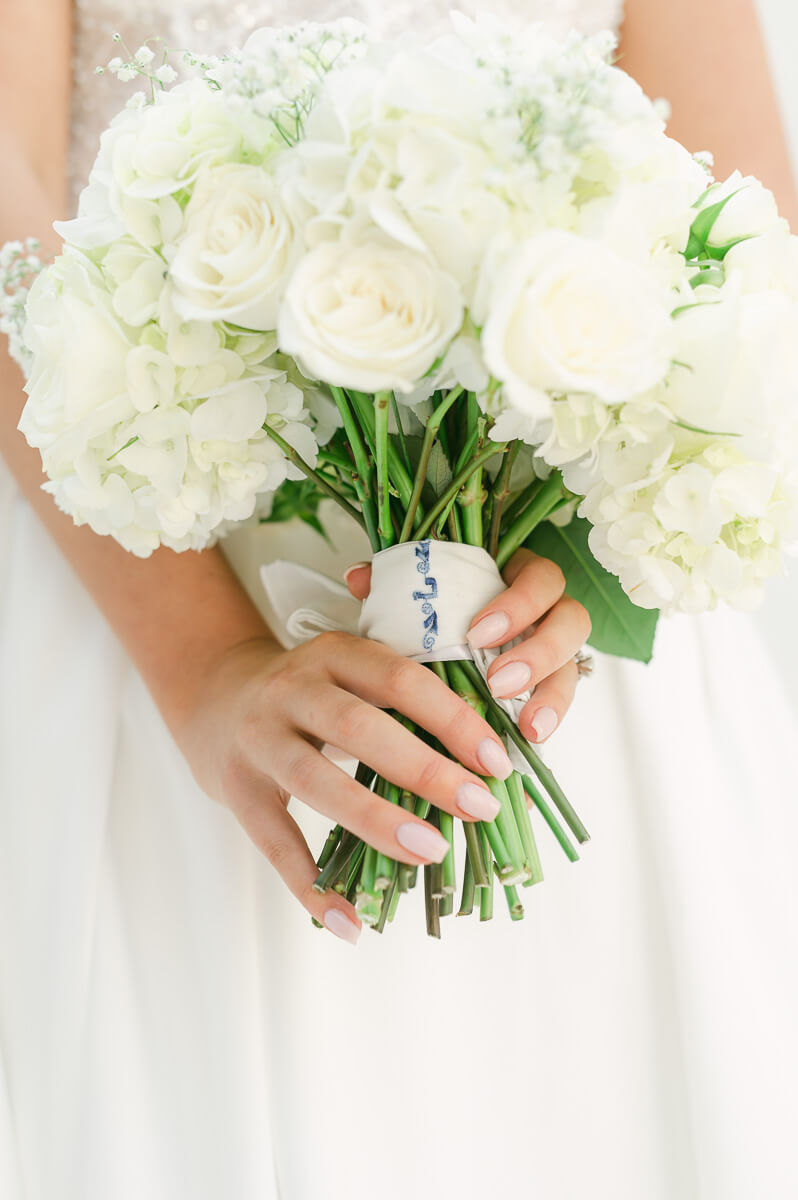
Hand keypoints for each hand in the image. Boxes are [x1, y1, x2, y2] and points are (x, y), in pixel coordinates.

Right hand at [177, 631, 515, 944]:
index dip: (452, 719)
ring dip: (377, 820)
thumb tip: (498, 775)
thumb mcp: (353, 678)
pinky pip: (276, 844)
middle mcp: (292, 690)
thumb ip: (411, 711)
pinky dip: (312, 887)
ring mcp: (259, 739)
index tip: (497, 763)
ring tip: (431, 852)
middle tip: (479, 807)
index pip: (400, 679)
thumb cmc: (312, 694)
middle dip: (425, 769)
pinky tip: (350, 923)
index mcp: (334, 655)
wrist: (215, 696)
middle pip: (358, 728)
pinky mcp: (237, 789)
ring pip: (316, 782)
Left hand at [345, 547, 590, 744]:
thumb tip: (359, 578)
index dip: (520, 603)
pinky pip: (559, 704)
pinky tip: (529, 745)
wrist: (440, 637)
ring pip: (573, 667)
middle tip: (499, 683)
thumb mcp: (417, 590)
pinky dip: (547, 723)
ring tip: (528, 728)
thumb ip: (394, 579)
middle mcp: (547, 611)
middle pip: (572, 621)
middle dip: (539, 653)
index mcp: (520, 575)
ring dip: (552, 697)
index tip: (479, 633)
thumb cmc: (435, 607)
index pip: (540, 578)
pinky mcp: (547, 686)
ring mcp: (552, 650)